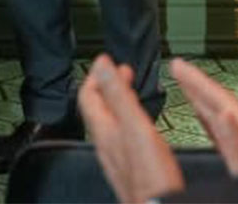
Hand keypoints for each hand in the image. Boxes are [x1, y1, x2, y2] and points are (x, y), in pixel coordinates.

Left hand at [78, 54, 183, 203]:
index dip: (95, 75)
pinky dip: (128, 122)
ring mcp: (116, 158)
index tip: (107, 61)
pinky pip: (121, 138)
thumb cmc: (149, 175)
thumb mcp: (134, 125)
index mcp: (104, 130)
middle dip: (109, 87)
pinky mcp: (129, 169)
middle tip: (122, 72)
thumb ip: (117, 94)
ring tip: (130, 93)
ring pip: (110, 123)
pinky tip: (140, 127)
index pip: (88, 96)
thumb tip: (101, 64)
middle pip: (98, 109)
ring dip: (118, 104)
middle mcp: (105, 144)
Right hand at [172, 57, 237, 175]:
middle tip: (178, 66)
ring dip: (206, 100)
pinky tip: (207, 119)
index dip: (201, 88)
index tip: (181, 70)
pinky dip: (214, 122)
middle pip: (228, 110)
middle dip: (202, 86)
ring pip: (229, 121)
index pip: (226, 110)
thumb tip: (227, 116)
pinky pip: (231, 137)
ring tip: (186, 83)